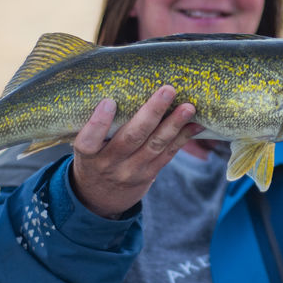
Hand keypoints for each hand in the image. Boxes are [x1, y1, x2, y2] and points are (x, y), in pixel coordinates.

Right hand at [70, 85, 202, 218]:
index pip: (89, 140)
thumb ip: (97, 125)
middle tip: (168, 90)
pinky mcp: (149, 173)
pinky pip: (168, 154)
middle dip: (151, 113)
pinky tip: (196, 124)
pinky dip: (183, 137)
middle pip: (131, 138)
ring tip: (188, 107)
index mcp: (88, 154)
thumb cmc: (94, 155)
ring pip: (155, 146)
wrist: (102, 196)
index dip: (99, 122)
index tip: (109, 101)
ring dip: (174, 124)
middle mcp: (110, 163)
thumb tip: (119, 86)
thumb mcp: (86, 145)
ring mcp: (132, 170)